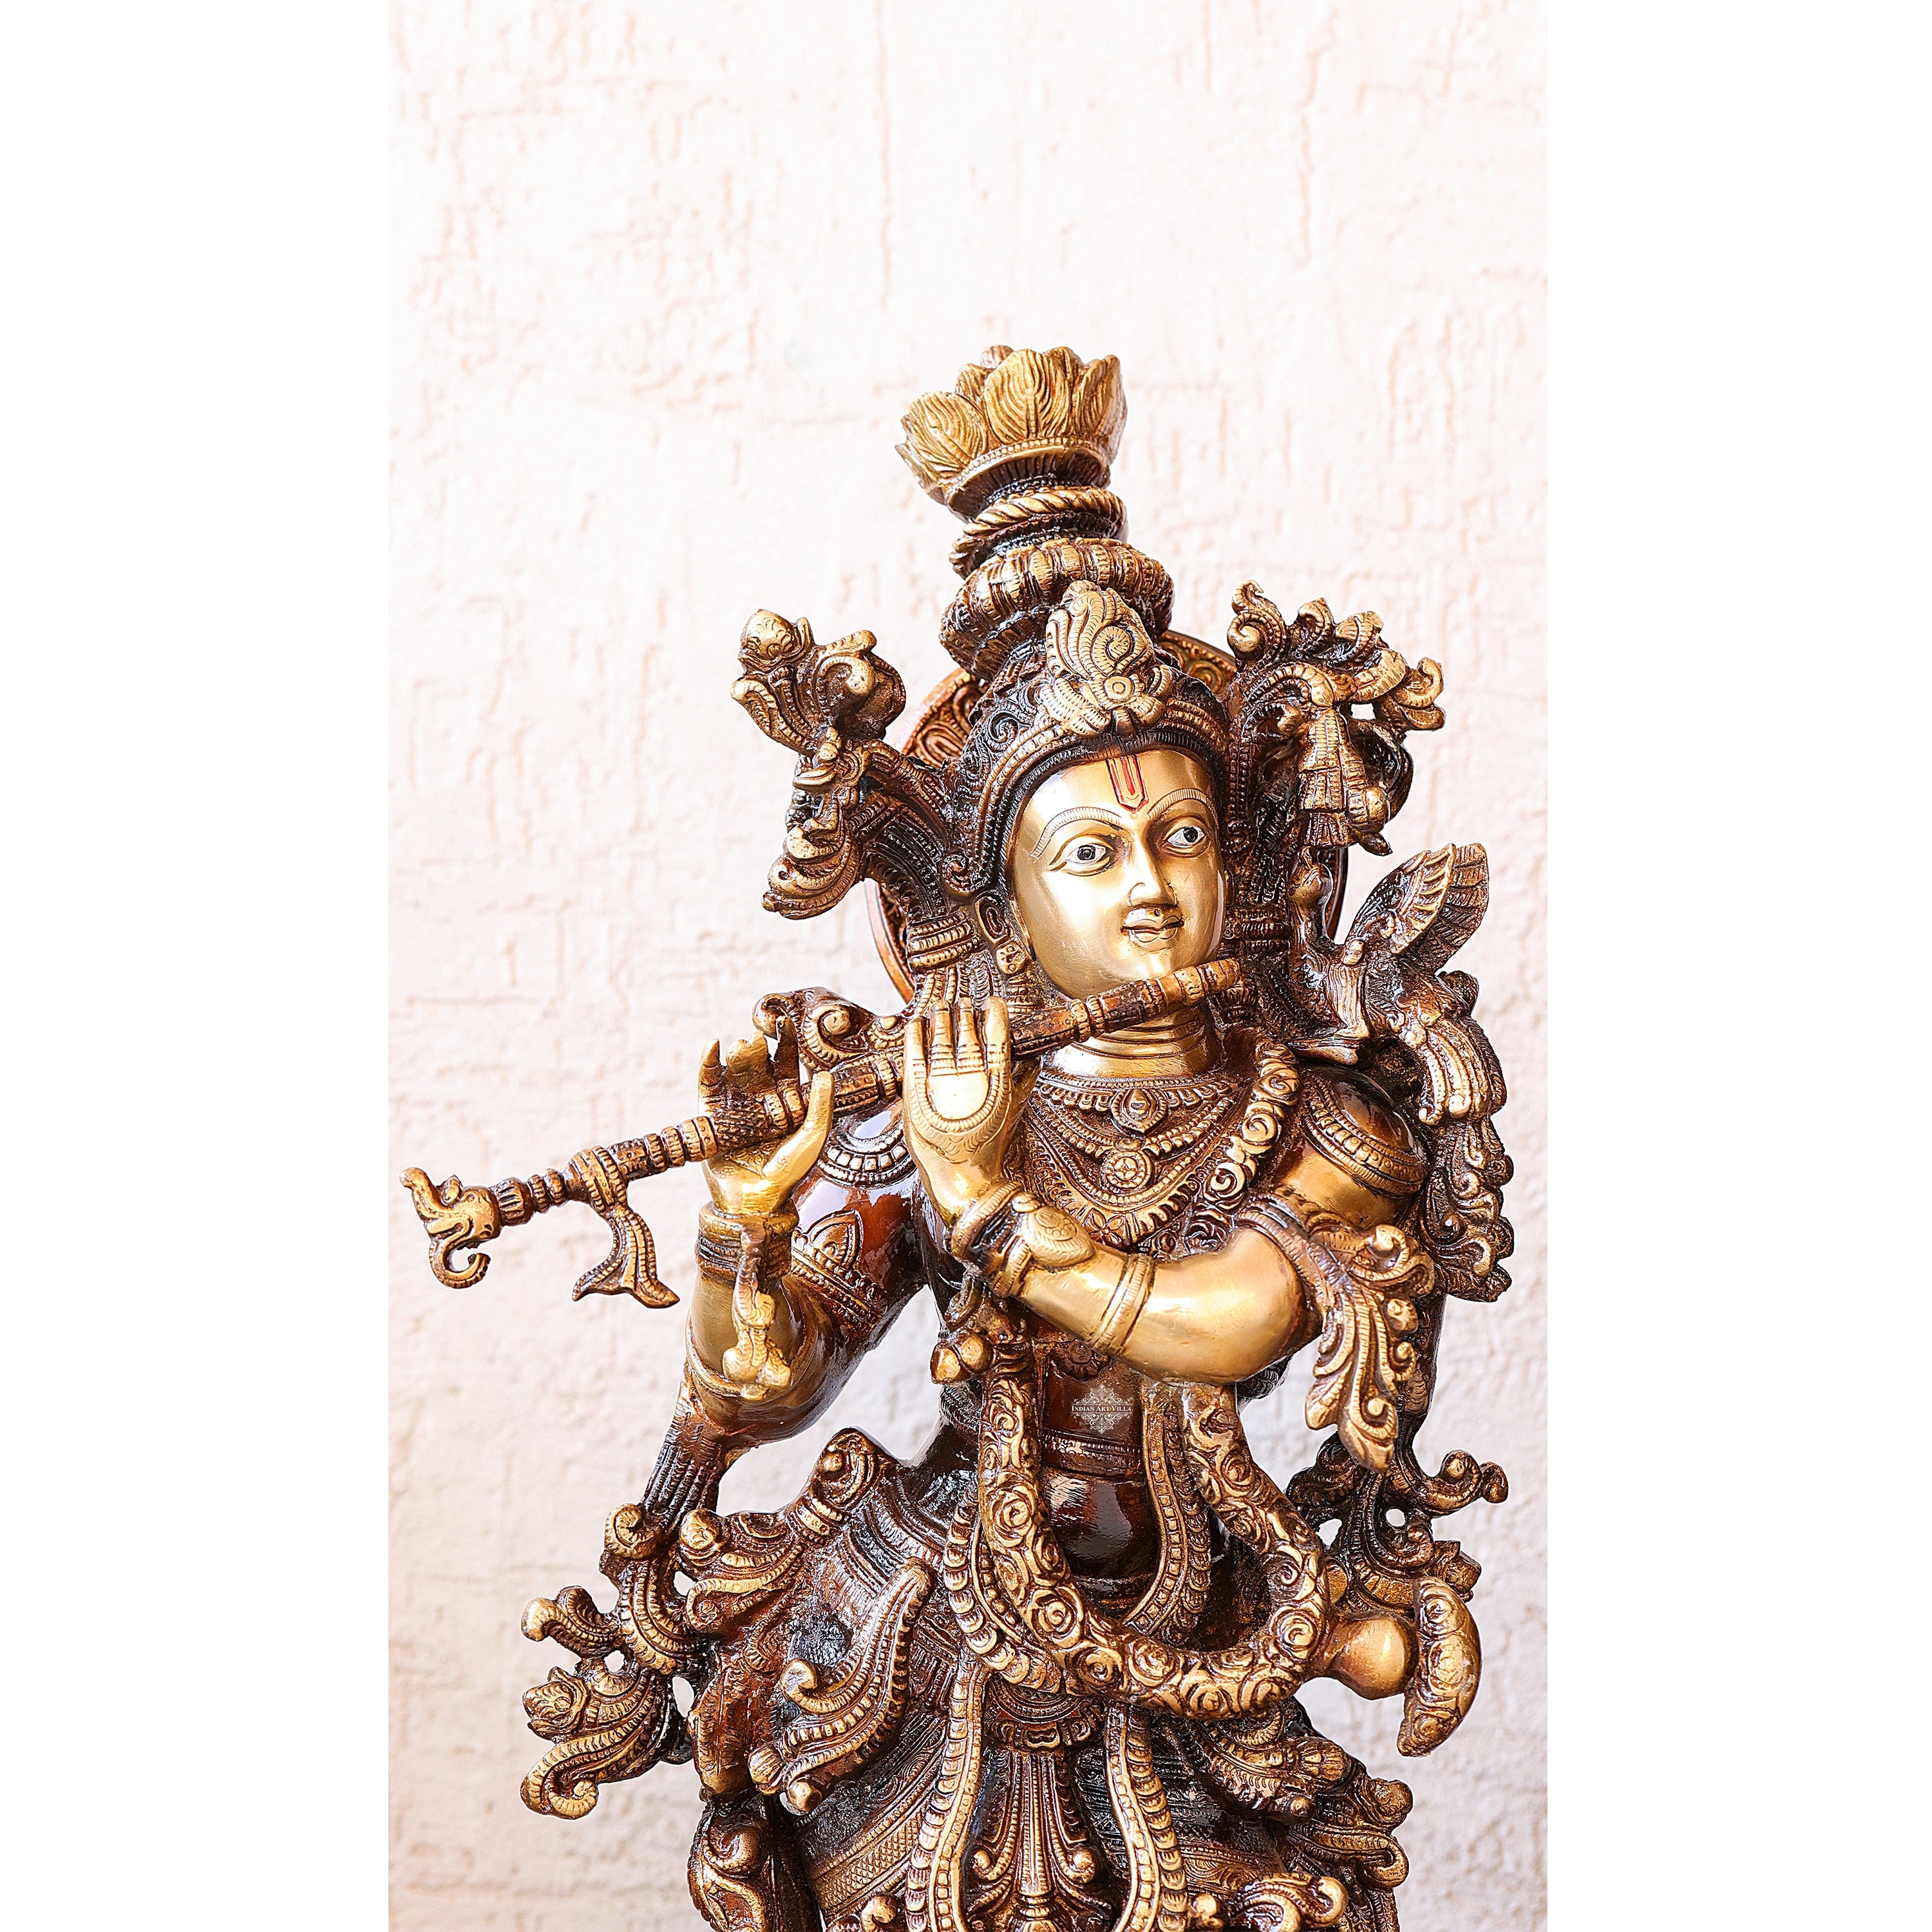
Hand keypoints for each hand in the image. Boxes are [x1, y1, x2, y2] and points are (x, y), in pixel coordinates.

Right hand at [703, 1035, 834, 1217]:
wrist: (756, 1200)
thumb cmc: (789, 1172)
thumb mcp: (812, 1138)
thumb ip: (820, 1107)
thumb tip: (824, 1073)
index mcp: (785, 1101)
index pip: (785, 1064)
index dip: (785, 1043)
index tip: (784, 1023)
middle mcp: (760, 1100)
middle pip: (758, 1064)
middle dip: (758, 1049)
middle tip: (757, 1037)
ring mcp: (735, 1106)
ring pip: (734, 1071)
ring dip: (736, 1055)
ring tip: (740, 1045)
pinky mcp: (712, 1115)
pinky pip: (709, 1085)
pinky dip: (709, 1064)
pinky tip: (713, 1045)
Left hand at [901, 997, 1031, 1226]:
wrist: (963, 1180)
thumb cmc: (990, 1149)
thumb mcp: (1014, 1114)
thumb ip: (1023, 1084)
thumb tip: (1034, 1060)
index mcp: (996, 1081)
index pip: (997, 1036)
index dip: (994, 1014)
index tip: (992, 1002)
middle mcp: (970, 1078)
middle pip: (967, 1032)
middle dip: (965, 1013)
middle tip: (963, 1002)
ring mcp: (941, 1085)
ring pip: (942, 1039)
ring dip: (942, 1019)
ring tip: (942, 1008)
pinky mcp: (916, 1095)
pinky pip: (914, 1057)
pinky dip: (915, 1037)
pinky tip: (916, 1024)